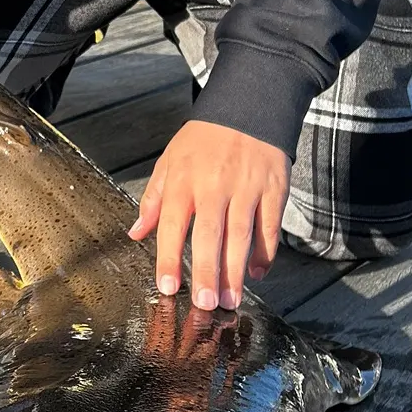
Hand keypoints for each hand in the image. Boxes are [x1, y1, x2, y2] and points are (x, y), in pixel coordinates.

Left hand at [128, 120, 289, 310]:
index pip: (172, 224)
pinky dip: (265, 251)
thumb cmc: (204, 140)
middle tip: (206, 305)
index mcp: (184, 180)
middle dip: (208, 272)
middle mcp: (215, 185)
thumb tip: (136, 232)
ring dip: (236, 271)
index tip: (167, 286)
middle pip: (210, 234)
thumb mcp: (170, 161)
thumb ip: (154, 199)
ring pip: (242, 235)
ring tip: (230, 300)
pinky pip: (270, 226)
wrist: (248, 106)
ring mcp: (247, 187)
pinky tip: (257, 272)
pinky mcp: (274, 188)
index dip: (169, 257)